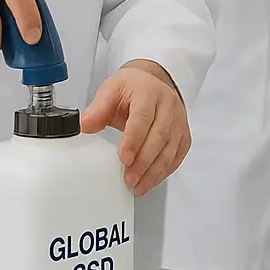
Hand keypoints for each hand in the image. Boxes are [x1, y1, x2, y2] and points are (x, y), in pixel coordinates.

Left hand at [81, 61, 189, 195]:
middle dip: (143, 162)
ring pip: (170, 150)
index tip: (124, 158)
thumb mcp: (111, 90)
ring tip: (137, 186)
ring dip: (154, 171)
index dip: (134, 139)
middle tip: (129, 179)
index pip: (143, 117)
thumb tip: (85, 126)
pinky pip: (177, 157)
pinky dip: (163, 172)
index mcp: (148, 92)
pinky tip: (150, 180)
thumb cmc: (132, 88)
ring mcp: (179, 121)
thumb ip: (98, 108)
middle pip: (159, 137)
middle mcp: (168, 106)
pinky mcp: (184, 135)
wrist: (152, 83)